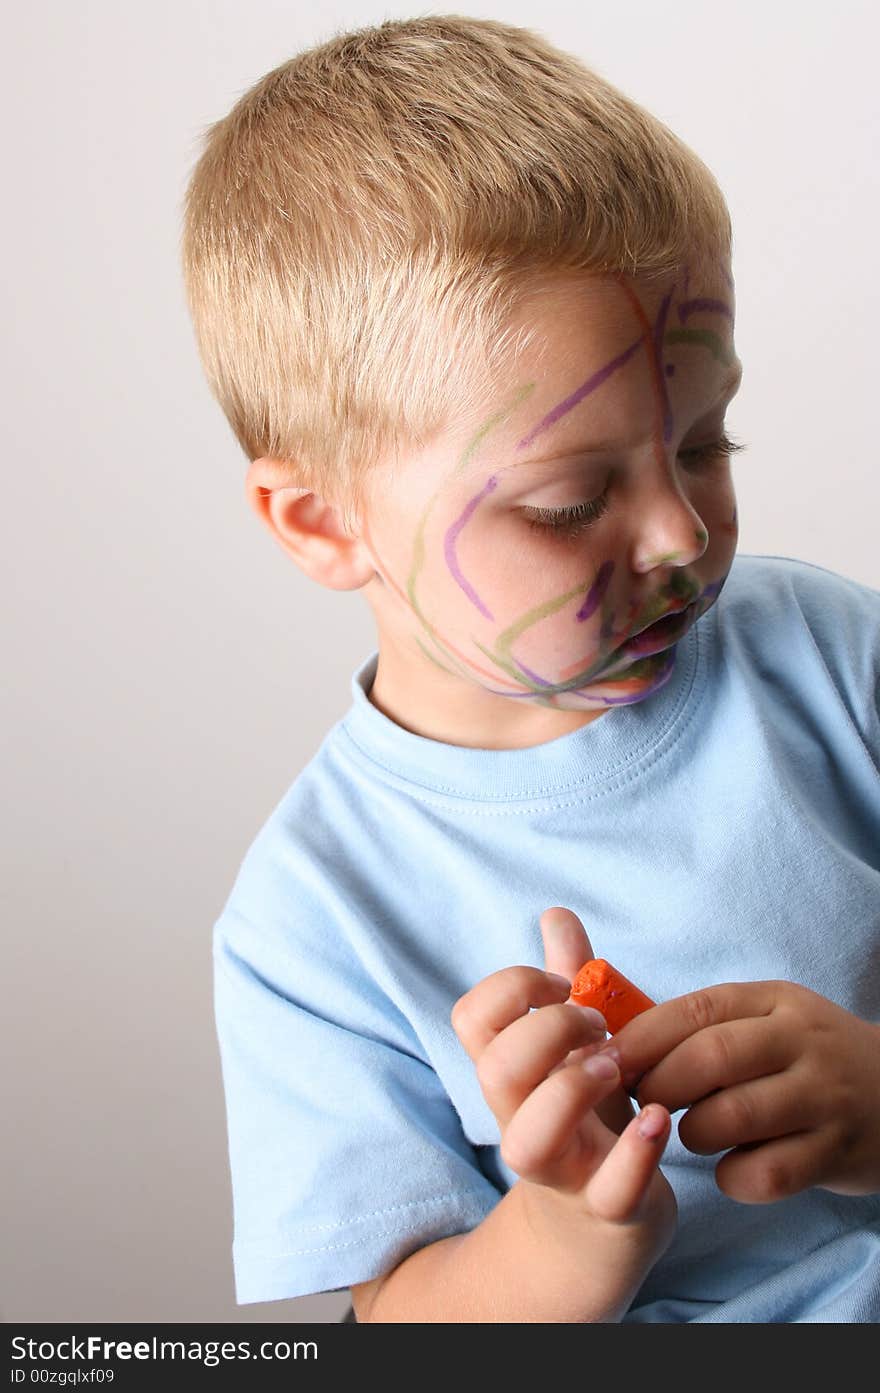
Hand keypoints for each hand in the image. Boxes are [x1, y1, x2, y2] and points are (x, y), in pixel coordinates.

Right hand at [452, 907, 675, 1250]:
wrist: (598, 1229)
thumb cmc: (586, 1120)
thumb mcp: (574, 1049)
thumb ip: (568, 981)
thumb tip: (555, 913)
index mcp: (511, 1074)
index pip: (471, 1019)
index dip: (512, 988)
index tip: (561, 987)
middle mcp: (522, 1120)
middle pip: (496, 1070)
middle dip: (548, 1031)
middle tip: (597, 1026)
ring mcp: (562, 1169)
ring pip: (528, 1141)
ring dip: (573, 1090)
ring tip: (617, 1068)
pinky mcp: (609, 1210)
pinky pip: (610, 1191)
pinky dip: (635, 1154)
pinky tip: (659, 1120)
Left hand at [599, 980, 879, 1202]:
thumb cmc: (805, 1058)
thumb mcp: (767, 1018)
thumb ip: (704, 1024)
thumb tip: (614, 1039)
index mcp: (775, 1001)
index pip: (697, 1009)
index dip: (642, 1037)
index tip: (607, 1060)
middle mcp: (802, 1042)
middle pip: (711, 1059)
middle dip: (660, 1084)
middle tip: (643, 1103)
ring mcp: (823, 1098)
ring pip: (732, 1117)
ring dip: (693, 1132)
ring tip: (691, 1133)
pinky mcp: (836, 1154)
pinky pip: (764, 1174)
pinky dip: (732, 1177)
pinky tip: (731, 1167)